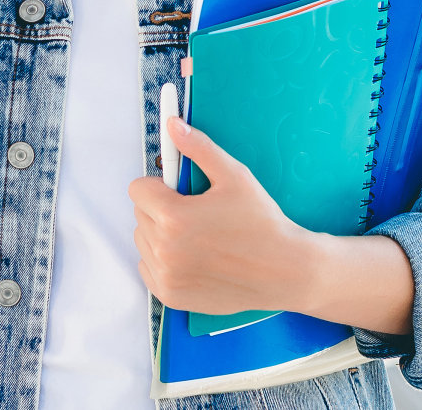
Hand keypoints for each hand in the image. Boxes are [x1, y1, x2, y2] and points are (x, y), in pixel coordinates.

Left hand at [126, 116, 314, 315]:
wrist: (284, 271)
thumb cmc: (261, 222)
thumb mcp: (234, 176)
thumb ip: (198, 148)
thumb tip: (172, 125)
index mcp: (173, 217)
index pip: (137, 189)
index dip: (160, 185)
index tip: (181, 191)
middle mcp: (164, 249)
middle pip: (139, 214)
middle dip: (160, 208)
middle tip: (195, 213)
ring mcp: (166, 276)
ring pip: (143, 241)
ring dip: (160, 233)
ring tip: (196, 235)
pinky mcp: (171, 296)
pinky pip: (148, 267)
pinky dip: (162, 260)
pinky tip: (192, 256)